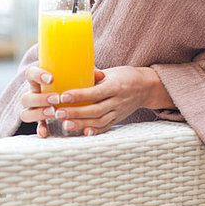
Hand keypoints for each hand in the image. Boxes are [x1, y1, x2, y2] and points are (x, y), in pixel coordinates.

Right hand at [20, 66, 105, 137]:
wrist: (63, 92)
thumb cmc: (70, 81)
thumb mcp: (76, 76)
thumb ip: (86, 74)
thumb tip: (101, 76)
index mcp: (39, 80)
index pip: (31, 74)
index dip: (38, 75)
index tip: (51, 78)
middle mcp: (33, 94)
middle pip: (26, 97)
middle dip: (41, 98)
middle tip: (57, 99)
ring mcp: (34, 108)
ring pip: (26, 112)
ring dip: (39, 113)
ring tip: (54, 112)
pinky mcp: (40, 120)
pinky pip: (36, 126)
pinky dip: (40, 129)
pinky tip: (46, 133)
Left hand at [22, 65, 154, 136]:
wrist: (146, 87)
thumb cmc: (125, 76)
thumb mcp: (111, 72)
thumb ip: (94, 75)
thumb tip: (73, 73)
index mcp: (115, 86)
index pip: (96, 92)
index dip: (79, 95)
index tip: (63, 96)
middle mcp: (118, 101)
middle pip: (95, 110)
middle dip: (75, 112)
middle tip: (57, 112)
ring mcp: (118, 112)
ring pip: (99, 121)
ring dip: (81, 124)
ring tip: (65, 124)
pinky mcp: (118, 120)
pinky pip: (106, 127)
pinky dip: (95, 131)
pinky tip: (83, 133)